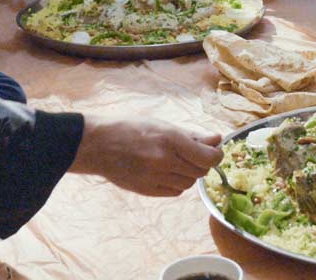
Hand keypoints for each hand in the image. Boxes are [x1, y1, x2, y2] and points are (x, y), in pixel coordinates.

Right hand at [72, 116, 222, 195]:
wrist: (98, 145)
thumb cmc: (130, 128)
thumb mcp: (162, 124)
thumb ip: (192, 135)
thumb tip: (217, 139)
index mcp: (170, 139)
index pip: (209, 158)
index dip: (216, 155)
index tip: (214, 150)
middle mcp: (165, 161)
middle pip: (200, 171)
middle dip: (201, 163)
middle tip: (192, 153)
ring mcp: (155, 178)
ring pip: (189, 183)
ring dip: (189, 173)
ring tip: (175, 161)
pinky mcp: (147, 191)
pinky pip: (175, 192)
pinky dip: (177, 183)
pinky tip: (166, 172)